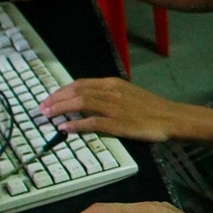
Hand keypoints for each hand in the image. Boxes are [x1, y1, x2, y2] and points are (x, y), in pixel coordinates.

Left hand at [40, 77, 179, 141]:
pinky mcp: (118, 123)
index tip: (49, 98)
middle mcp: (111, 92)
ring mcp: (114, 107)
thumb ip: (108, 96)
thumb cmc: (151, 108)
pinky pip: (92, 123)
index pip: (80, 83)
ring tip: (47, 116)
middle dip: (56, 99)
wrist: (170, 118)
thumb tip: (88, 103)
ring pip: (81, 103)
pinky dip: (75, 125)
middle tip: (42, 108)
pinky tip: (64, 129)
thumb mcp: (128, 94)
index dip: (62, 90)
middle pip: (76, 91)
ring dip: (61, 109)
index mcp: (112, 84)